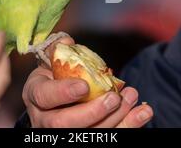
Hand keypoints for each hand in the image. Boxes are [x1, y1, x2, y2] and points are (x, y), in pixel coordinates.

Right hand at [22, 37, 152, 127]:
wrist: (56, 100)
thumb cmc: (54, 78)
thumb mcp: (51, 62)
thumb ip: (59, 51)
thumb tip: (68, 41)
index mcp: (36, 95)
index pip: (44, 97)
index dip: (63, 93)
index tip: (84, 85)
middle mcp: (45, 119)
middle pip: (64, 124)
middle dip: (92, 112)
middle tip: (113, 98)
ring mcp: (63, 133)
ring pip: (87, 134)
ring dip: (115, 119)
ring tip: (130, 98)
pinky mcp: (84, 137)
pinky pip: (107, 137)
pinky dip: (129, 126)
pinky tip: (144, 112)